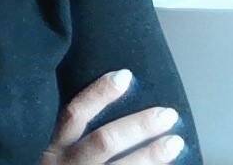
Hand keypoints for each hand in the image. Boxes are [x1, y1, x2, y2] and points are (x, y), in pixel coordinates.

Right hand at [39, 69, 185, 163]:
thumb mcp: (59, 154)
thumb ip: (77, 136)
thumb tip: (118, 100)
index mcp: (56, 148)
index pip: (75, 113)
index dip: (99, 93)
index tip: (125, 75)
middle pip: (104, 141)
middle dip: (137, 126)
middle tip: (167, 114)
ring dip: (151, 156)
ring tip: (176, 142)